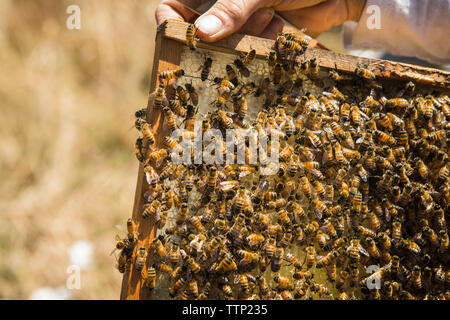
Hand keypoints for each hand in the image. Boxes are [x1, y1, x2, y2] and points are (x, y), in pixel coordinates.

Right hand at [155, 0, 365, 40]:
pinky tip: (280, 29)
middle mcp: (222, 6)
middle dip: (220, 39)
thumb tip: (201, 33)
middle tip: (238, 35)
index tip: (183, 41)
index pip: (172, 8)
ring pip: (227, 47)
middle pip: (201, 34)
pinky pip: (251, 52)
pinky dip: (264, 47)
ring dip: (247, 41)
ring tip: (270, 20)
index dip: (171, 25)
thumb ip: (232, 7)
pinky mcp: (261, 36)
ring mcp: (242, 22)